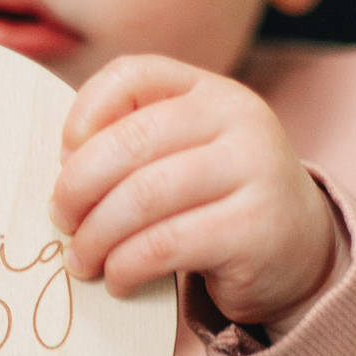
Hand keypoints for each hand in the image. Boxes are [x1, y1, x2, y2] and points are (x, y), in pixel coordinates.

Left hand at [50, 55, 340, 327]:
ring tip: (82, 260)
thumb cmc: (211, 204)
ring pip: (141, 198)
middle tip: (60, 222)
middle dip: (76, 188)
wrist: (294, 249)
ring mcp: (253, 169)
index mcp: (208, 91)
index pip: (130, 75)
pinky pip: (163, 246)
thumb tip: (60, 169)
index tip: (64, 158)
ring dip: (94, 237)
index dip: (83, 115)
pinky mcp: (254, 228)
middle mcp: (238, 117)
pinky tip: (117, 279)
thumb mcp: (177, 159)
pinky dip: (124, 267)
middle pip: (127, 142)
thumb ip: (127, 147)